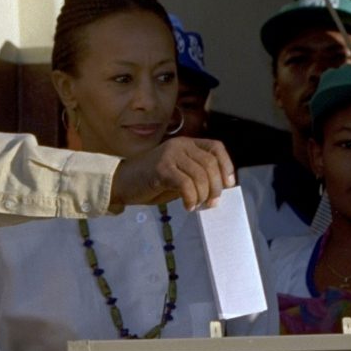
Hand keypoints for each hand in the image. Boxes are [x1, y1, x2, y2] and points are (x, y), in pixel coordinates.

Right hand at [109, 137, 234, 210]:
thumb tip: (220, 189)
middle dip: (215, 187)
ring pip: (199, 175)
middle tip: (211, 203)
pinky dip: (190, 198)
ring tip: (196, 205)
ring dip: (202, 195)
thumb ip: (196, 176)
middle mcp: (180, 145)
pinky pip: (185, 184)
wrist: (122, 183)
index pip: (216, 148)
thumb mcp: (179, 174)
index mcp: (186, 144)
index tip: (229, 184)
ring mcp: (169, 155)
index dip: (227, 166)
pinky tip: (187, 206)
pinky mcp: (161, 168)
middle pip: (210, 163)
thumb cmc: (151, 181)